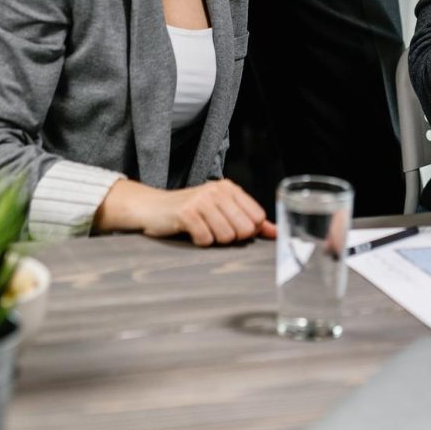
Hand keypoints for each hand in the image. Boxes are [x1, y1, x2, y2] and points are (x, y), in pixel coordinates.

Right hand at [96, 177, 276, 245]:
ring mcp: (202, 200)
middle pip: (244, 229)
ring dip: (213, 240)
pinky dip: (199, 242)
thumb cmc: (190, 212)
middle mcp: (218, 190)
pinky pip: (206, 239)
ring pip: (226, 236)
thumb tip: (277, 232)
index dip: (247, 231)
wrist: (153, 208)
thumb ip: (250, 221)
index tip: (231, 228)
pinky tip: (190, 232)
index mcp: (230, 188)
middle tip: (213, 229)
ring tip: (201, 229)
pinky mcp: (187, 213)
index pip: (257, 218)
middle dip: (231, 237)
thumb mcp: (221, 211)